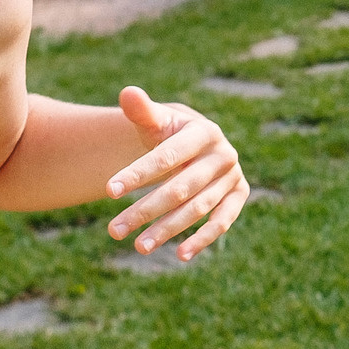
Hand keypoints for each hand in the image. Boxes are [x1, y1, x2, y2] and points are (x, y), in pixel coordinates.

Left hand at [106, 88, 248, 258]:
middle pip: (179, 188)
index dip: (137, 174)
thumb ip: (142, 110)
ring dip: (167, 229)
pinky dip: (203, 239)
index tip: (109, 192)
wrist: (197, 141)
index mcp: (202, 132)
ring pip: (197, 208)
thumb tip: (127, 93)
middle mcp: (223, 154)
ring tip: (137, 246)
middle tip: (114, 230)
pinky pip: (222, 221)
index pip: (166, 157)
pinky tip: (180, 255)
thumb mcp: (156, 120)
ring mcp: (234, 176)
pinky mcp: (239, 196)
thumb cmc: (169, 132)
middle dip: (145, 210)